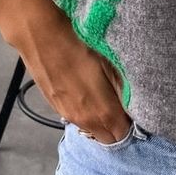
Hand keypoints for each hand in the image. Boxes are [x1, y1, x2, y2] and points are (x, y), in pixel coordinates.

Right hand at [0, 0, 132, 143]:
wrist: (40, 36)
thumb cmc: (80, 46)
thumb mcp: (110, 64)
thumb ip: (123, 91)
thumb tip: (132, 107)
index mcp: (102, 112)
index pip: (123, 135)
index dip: (132, 125)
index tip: (135, 111)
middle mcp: (85, 120)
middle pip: (107, 138)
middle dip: (117, 127)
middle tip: (121, 106)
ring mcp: (67, 115)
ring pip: (90, 130)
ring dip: (100, 121)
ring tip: (104, 97)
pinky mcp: (54, 106)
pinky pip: (76, 119)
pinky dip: (85, 113)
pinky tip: (85, 92)